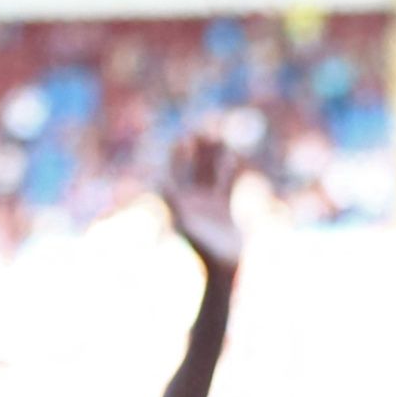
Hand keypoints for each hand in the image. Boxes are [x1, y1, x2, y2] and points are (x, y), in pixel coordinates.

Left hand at [160, 134, 243, 273]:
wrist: (222, 265)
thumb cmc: (203, 245)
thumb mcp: (185, 221)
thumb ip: (174, 202)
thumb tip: (160, 183)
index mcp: (181, 201)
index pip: (177, 173)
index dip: (179, 156)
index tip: (183, 139)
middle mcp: (194, 200)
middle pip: (196, 170)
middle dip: (199, 152)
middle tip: (203, 131)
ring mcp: (211, 204)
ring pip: (213, 174)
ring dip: (215, 158)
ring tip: (219, 139)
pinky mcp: (226, 209)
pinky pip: (228, 184)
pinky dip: (231, 171)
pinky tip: (234, 158)